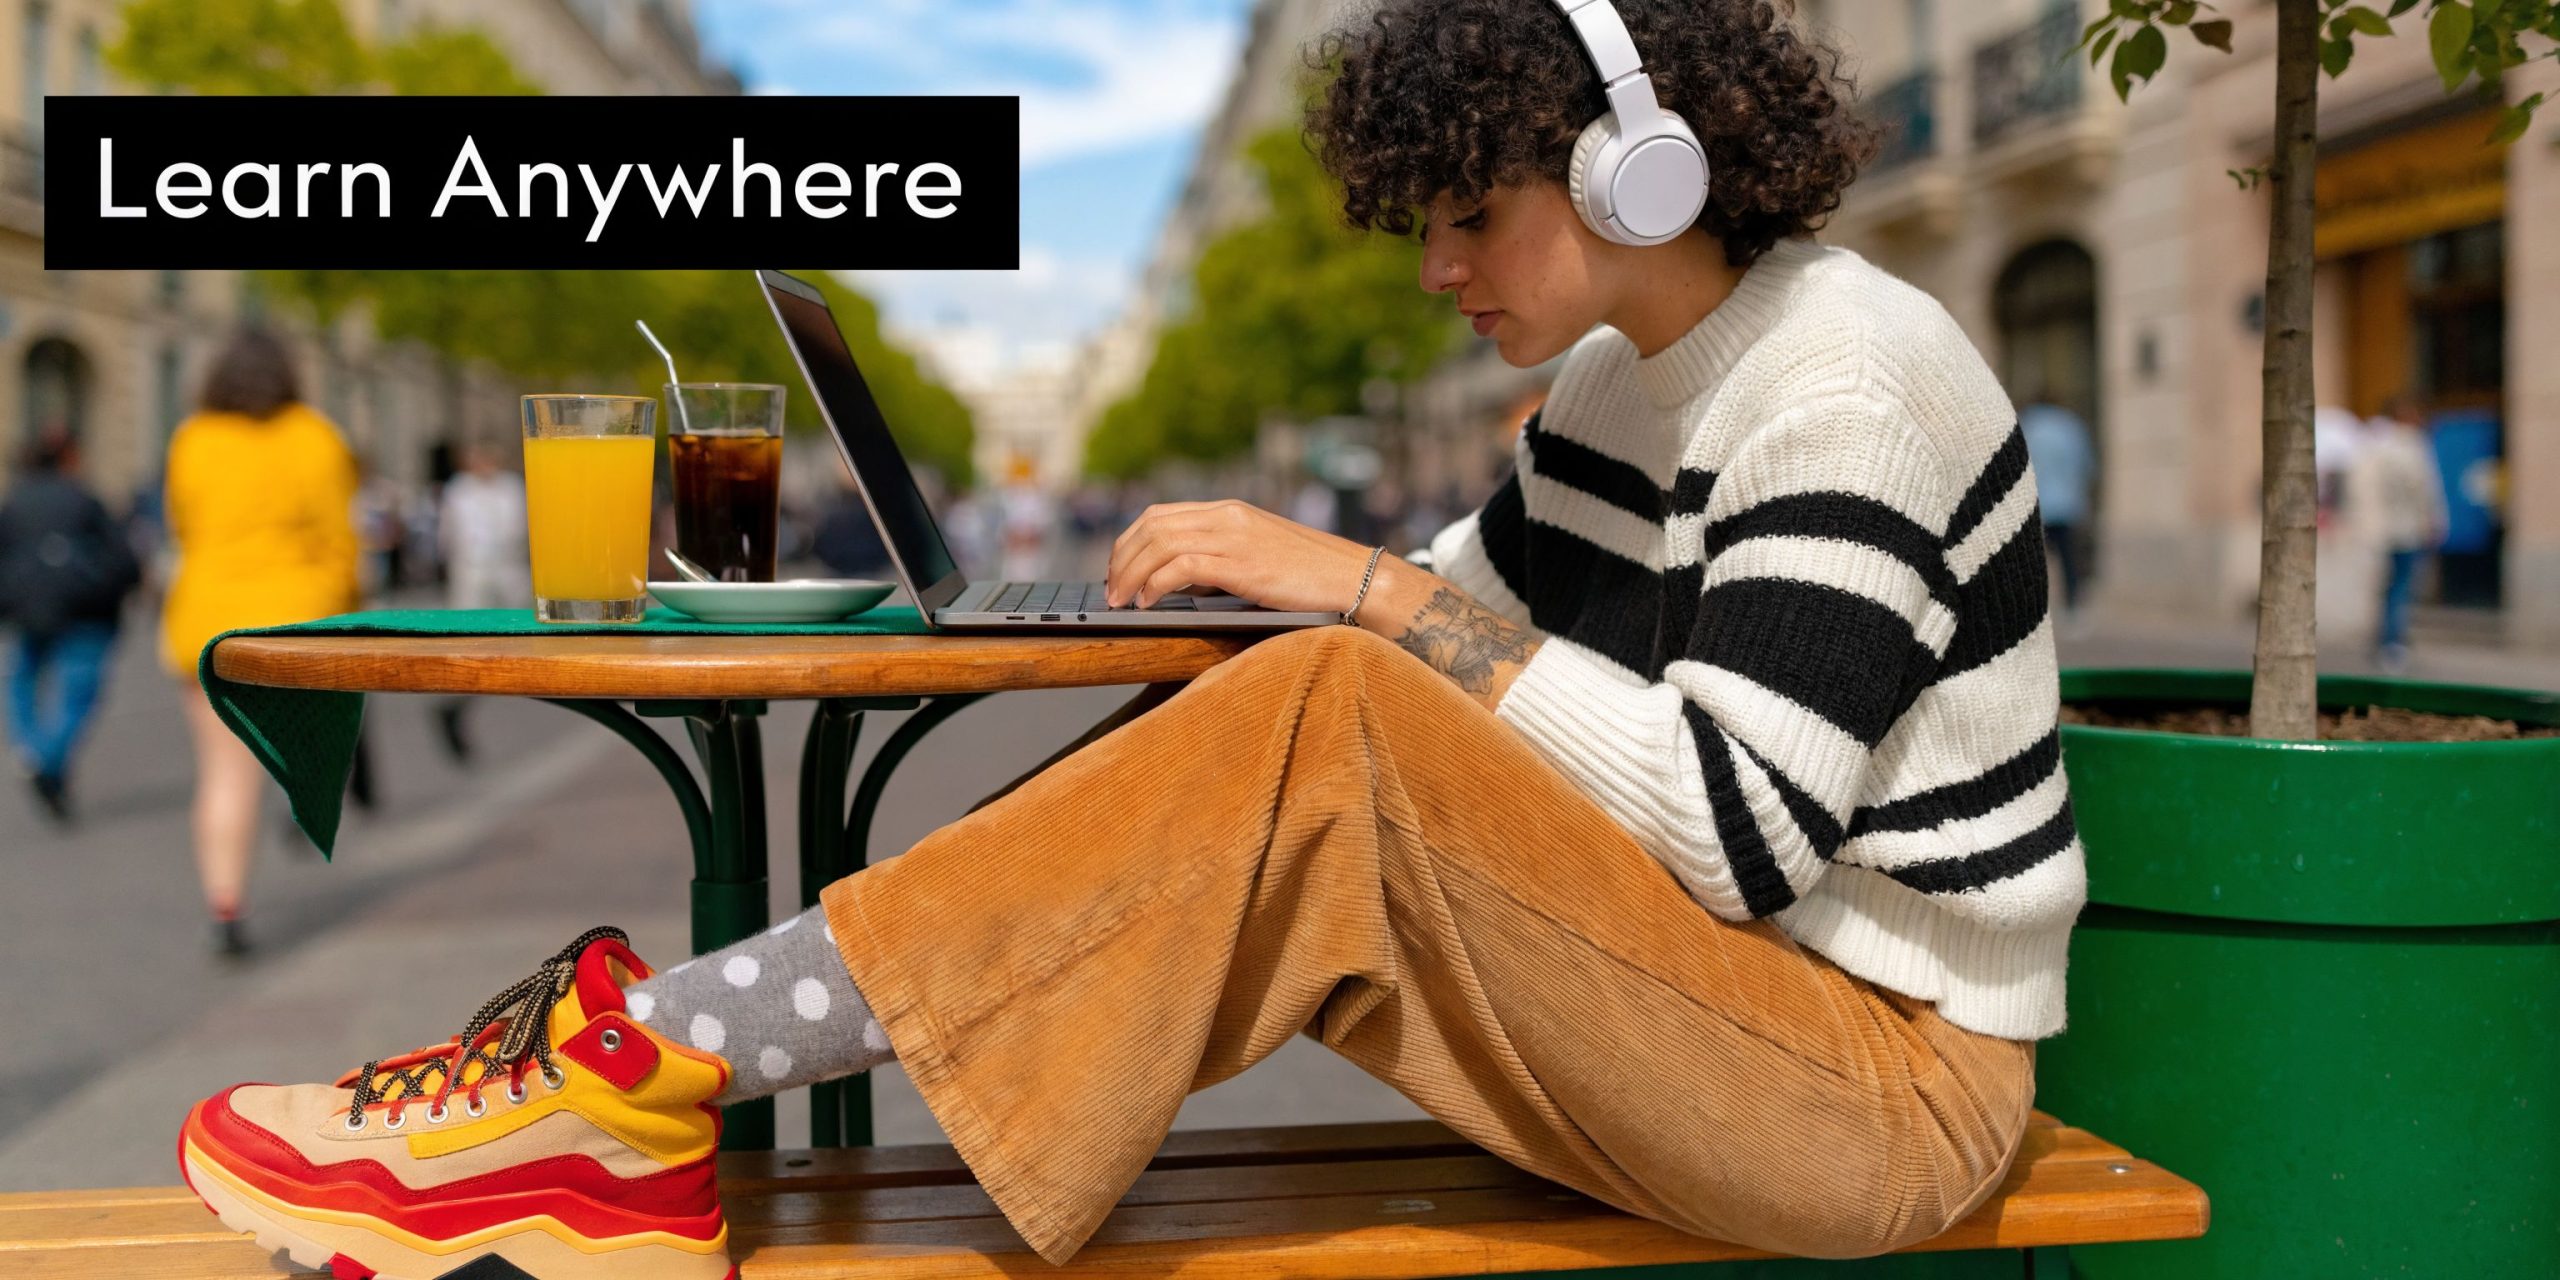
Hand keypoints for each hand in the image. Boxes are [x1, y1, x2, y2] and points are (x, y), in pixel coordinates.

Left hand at [1104, 499, 1379, 613]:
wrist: (1352, 577)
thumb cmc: (1307, 575)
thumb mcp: (1255, 556)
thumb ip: (1217, 559)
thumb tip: (1175, 581)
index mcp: (1227, 510)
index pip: (1159, 515)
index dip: (1128, 541)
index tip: (1116, 569)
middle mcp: (1226, 516)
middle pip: (1151, 526)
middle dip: (1121, 558)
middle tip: (1109, 589)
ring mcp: (1234, 537)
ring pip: (1160, 543)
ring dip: (1131, 573)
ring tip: (1121, 599)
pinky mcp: (1242, 564)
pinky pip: (1183, 567)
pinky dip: (1157, 583)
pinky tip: (1149, 601)